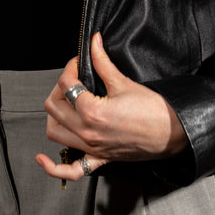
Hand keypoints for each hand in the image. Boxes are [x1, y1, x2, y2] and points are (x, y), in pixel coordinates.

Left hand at [36, 32, 187, 182]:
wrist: (172, 133)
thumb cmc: (153, 110)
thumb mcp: (124, 82)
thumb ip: (103, 62)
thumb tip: (93, 43)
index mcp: (92, 112)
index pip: (66, 84)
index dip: (71, 67)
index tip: (81, 60)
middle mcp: (87, 133)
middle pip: (53, 107)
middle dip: (59, 87)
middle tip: (74, 77)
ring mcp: (91, 148)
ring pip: (54, 133)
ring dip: (54, 116)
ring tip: (65, 102)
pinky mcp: (99, 159)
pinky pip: (70, 170)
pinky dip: (53, 167)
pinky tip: (43, 159)